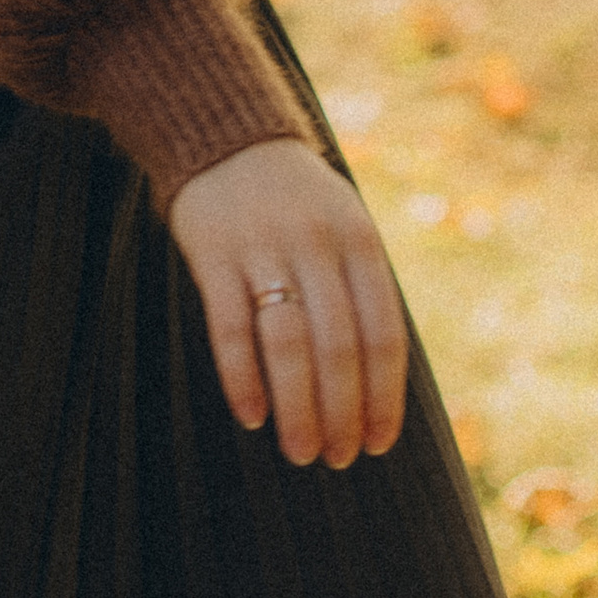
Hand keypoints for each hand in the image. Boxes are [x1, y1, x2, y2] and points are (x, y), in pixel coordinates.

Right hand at [167, 137, 406, 467]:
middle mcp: (316, 243)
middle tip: (338, 460)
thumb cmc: (299, 203)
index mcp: (359, 240)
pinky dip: (243, 377)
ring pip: (287, 343)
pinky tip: (252, 416)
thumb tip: (380, 389)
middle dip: (342, 413)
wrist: (228, 137)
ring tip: (301, 453)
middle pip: (337, 346)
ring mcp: (263, 247)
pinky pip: (231, 326)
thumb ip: (363, 291)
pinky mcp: (214, 253)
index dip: (384, 396)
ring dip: (297, 407)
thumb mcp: (347, 228)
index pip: (383, 333)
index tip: (379, 444)